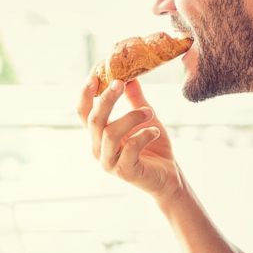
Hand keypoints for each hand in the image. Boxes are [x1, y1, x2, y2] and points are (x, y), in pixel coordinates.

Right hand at [76, 75, 180, 197]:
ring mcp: (109, 162)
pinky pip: (130, 148)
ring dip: (131, 117)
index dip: (85, 94)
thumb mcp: (144, 119)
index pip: (83, 112)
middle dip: (106, 99)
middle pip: (94, 120)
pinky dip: (144, 135)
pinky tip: (155, 132)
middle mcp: (98, 148)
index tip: (95, 75)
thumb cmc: (154, 148)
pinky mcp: (125, 172)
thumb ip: (135, 100)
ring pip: (110, 133)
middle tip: (121, 83)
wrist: (168, 177)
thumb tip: (131, 76)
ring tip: (149, 112)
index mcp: (99, 135)